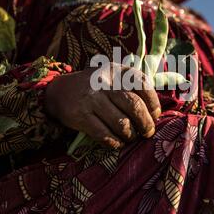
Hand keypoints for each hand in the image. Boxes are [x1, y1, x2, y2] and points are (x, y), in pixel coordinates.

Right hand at [44, 63, 160, 148]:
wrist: (58, 91)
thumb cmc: (95, 88)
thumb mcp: (112, 78)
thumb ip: (132, 88)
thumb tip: (155, 113)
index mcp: (115, 70)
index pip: (142, 84)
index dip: (153, 102)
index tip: (155, 115)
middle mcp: (103, 82)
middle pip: (134, 105)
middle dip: (145, 123)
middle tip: (147, 132)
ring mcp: (91, 98)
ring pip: (121, 123)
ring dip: (130, 135)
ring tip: (130, 137)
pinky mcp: (79, 115)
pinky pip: (104, 135)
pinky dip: (114, 142)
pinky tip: (117, 142)